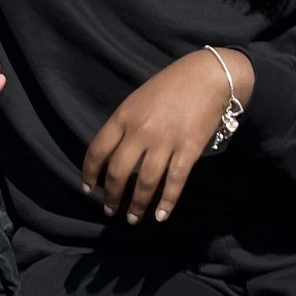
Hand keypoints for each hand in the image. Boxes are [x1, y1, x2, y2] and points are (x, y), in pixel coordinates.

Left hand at [80, 48, 252, 224]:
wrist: (206, 76)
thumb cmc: (170, 85)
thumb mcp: (137, 99)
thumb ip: (124, 124)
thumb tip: (114, 153)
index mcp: (123, 116)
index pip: (97, 150)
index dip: (89, 172)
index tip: (88, 188)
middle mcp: (140, 131)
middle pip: (118, 172)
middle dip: (111, 196)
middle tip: (109, 210)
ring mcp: (165, 141)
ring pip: (145, 182)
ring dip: (136, 205)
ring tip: (132, 219)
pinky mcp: (188, 150)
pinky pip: (175, 181)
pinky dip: (166, 202)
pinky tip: (160, 215)